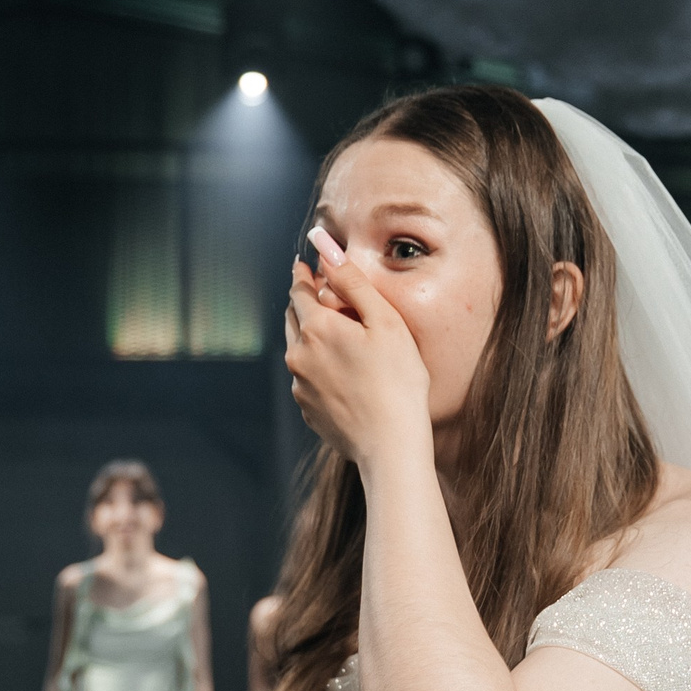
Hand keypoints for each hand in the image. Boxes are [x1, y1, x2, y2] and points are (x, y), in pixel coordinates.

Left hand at [284, 251, 430, 465]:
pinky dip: (318, 367)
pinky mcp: (308, 410)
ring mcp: (300, 386)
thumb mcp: (384, 322)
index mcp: (316, 328)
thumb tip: (324, 246)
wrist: (391, 445)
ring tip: (335, 335)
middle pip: (293, 318)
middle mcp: (298, 356)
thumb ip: (352, 281)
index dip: (304, 275)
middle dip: (303, 302)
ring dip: (310, 336)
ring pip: (298, 349)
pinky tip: (342, 373)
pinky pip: (307, 379)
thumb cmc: (397, 381)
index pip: (298, 290)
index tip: (306, 266)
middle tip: (320, 294)